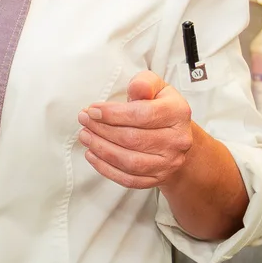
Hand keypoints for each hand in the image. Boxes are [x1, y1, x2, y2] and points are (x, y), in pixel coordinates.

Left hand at [78, 70, 195, 189]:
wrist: (175, 136)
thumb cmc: (159, 106)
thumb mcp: (155, 87)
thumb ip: (144, 83)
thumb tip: (137, 89)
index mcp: (178, 113)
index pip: (142, 115)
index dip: (113, 114)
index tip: (92, 110)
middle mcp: (178, 140)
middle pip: (133, 139)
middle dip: (102, 130)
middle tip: (84, 121)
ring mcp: (169, 163)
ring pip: (130, 162)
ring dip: (101, 150)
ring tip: (85, 137)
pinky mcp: (158, 179)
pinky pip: (129, 179)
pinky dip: (106, 169)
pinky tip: (92, 155)